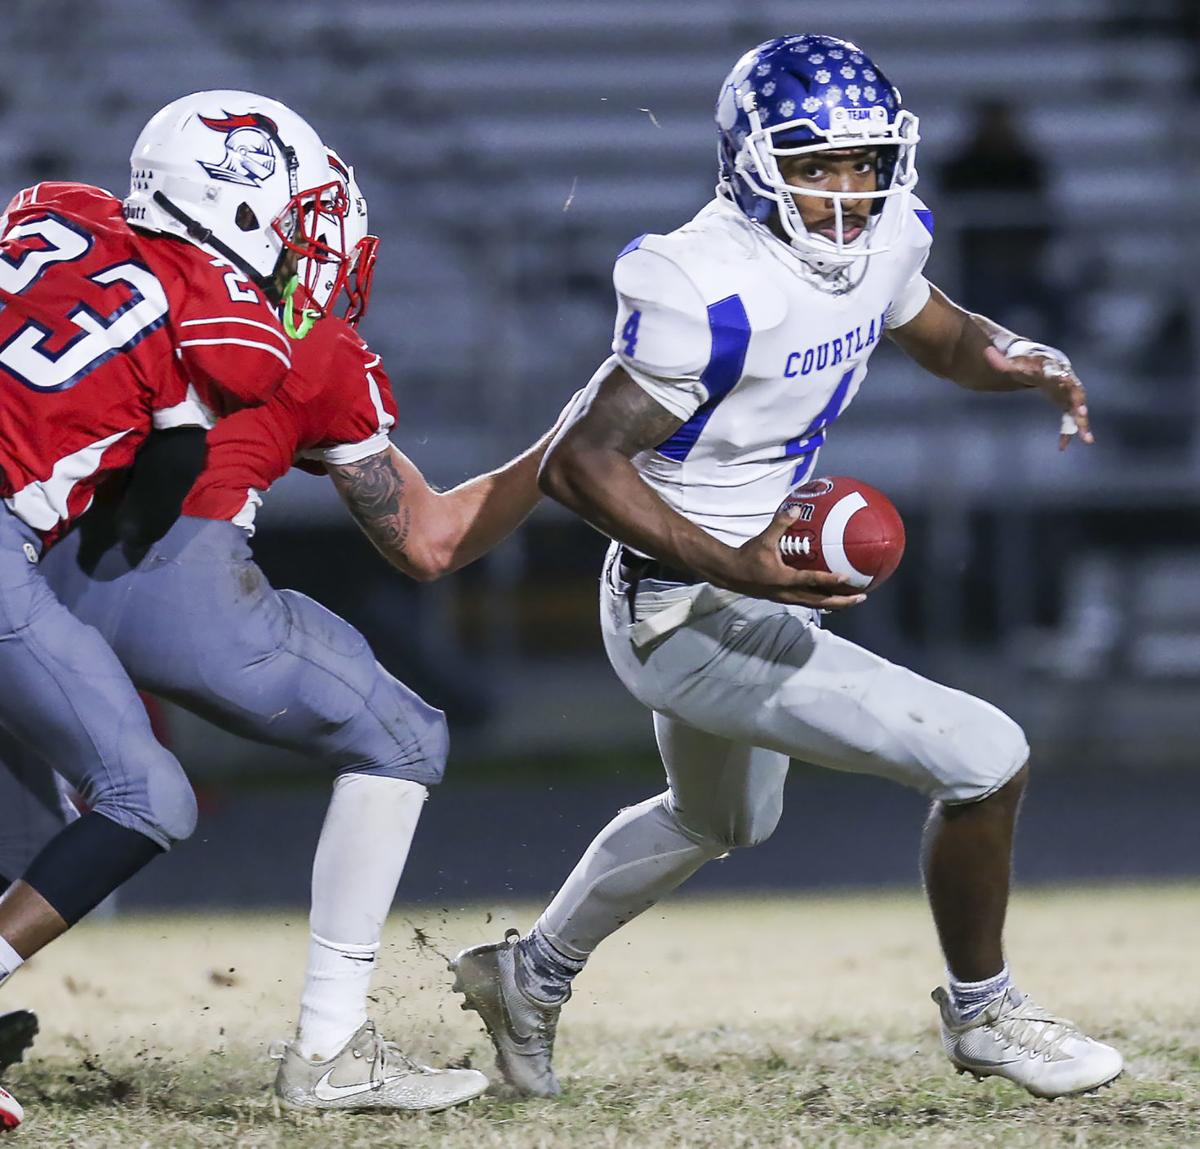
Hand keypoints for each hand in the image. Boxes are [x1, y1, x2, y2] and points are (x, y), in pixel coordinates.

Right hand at [706, 504, 867, 608]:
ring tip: (853, 599)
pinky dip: (823, 600)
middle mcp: (788, 593)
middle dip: (841, 600)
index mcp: (784, 579)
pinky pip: (809, 601)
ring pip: (816, 604)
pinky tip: (832, 595)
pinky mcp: (786, 598)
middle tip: (861, 596)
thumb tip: (795, 509)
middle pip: (820, 601)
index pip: (810, 580)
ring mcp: (787, 598)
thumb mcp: (763, 540)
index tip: (846, 578)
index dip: (829, 580)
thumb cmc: (747, 557)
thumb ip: (780, 524)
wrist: (731, 574)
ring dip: (835, 603)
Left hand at [983, 344, 1093, 450]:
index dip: (1063, 379)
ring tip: (1087, 440)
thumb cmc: (1026, 362)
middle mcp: (1066, 379)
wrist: (1039, 361)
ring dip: (1082, 422)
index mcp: (1053, 367)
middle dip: (1079, 402)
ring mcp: (1069, 392)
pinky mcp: (1068, 403)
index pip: (1059, 372)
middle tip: (1082, 413)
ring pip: (1078, 407)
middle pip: (1076, 391)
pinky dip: (1068, 431)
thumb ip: (1000, 361)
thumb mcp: (1012, 362)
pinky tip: (1062, 446)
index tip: (1065, 384)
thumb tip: (986, 352)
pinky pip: (1070, 418)